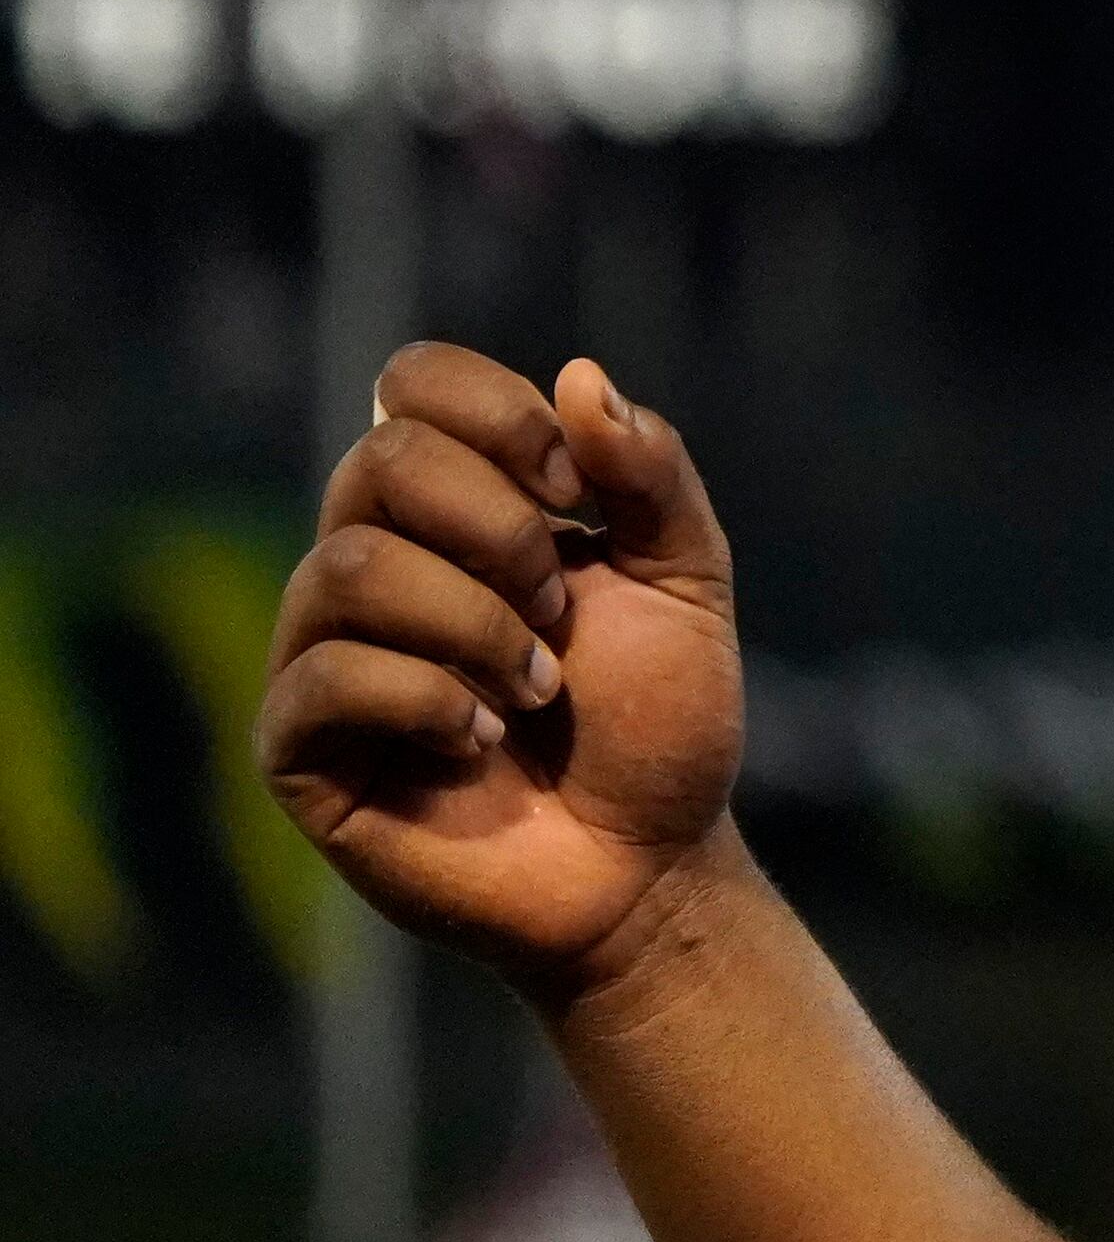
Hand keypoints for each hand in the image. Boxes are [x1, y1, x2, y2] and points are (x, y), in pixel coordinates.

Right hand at [261, 344, 748, 994]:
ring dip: (475, 626)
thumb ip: (646, 475)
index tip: (575, 493)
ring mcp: (324, 650)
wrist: (648, 865)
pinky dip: (427, 701)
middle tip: (562, 612)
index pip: (412, 383)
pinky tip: (480, 743)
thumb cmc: (659, 720)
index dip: (496, 417)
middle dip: (501, 530)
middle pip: (381, 461)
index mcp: (455, 504)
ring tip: (537, 691)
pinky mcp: (300, 745)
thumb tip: (577, 376)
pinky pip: (324, 676)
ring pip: (348, 567)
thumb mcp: (686, 580)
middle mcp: (373, 559)